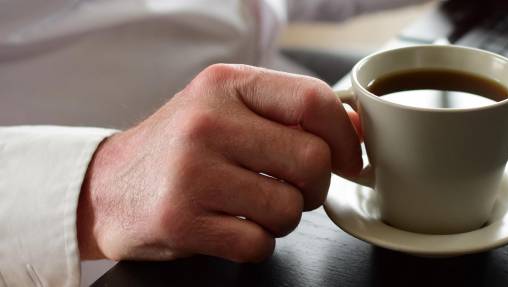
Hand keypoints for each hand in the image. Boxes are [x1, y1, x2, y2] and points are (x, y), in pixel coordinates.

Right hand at [77, 64, 361, 261]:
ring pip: (289, 208)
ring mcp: (191, 173)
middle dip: (316, 185)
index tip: (349, 158)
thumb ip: (290, 113)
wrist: (107, 186)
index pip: (313, 101)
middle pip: (311, 161)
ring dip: (284, 217)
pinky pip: (258, 244)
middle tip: (296, 188)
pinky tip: (232, 226)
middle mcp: (207, 123)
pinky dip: (256, 242)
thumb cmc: (180, 147)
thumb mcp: (228, 109)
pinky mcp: (181, 221)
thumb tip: (358, 128)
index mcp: (226, 85)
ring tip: (253, 206)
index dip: (345, 136)